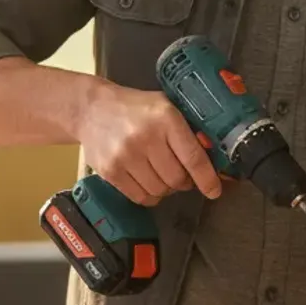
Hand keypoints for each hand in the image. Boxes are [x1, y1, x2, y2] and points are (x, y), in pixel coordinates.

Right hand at [78, 79, 222, 206]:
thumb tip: (214, 156)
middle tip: (181, 175)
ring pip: (159, 191)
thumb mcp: (166, 106)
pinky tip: (146, 180)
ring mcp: (126, 156)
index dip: (207, 179)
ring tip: (160, 174)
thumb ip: (188, 128)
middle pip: (177, 179)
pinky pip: (140, 197)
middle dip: (184, 182)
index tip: (214, 191)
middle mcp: (146, 137)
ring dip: (166, 188)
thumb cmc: (135, 108)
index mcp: (166, 118)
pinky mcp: (111, 172)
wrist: (91, 109)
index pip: (193, 158)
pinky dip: (149, 195)